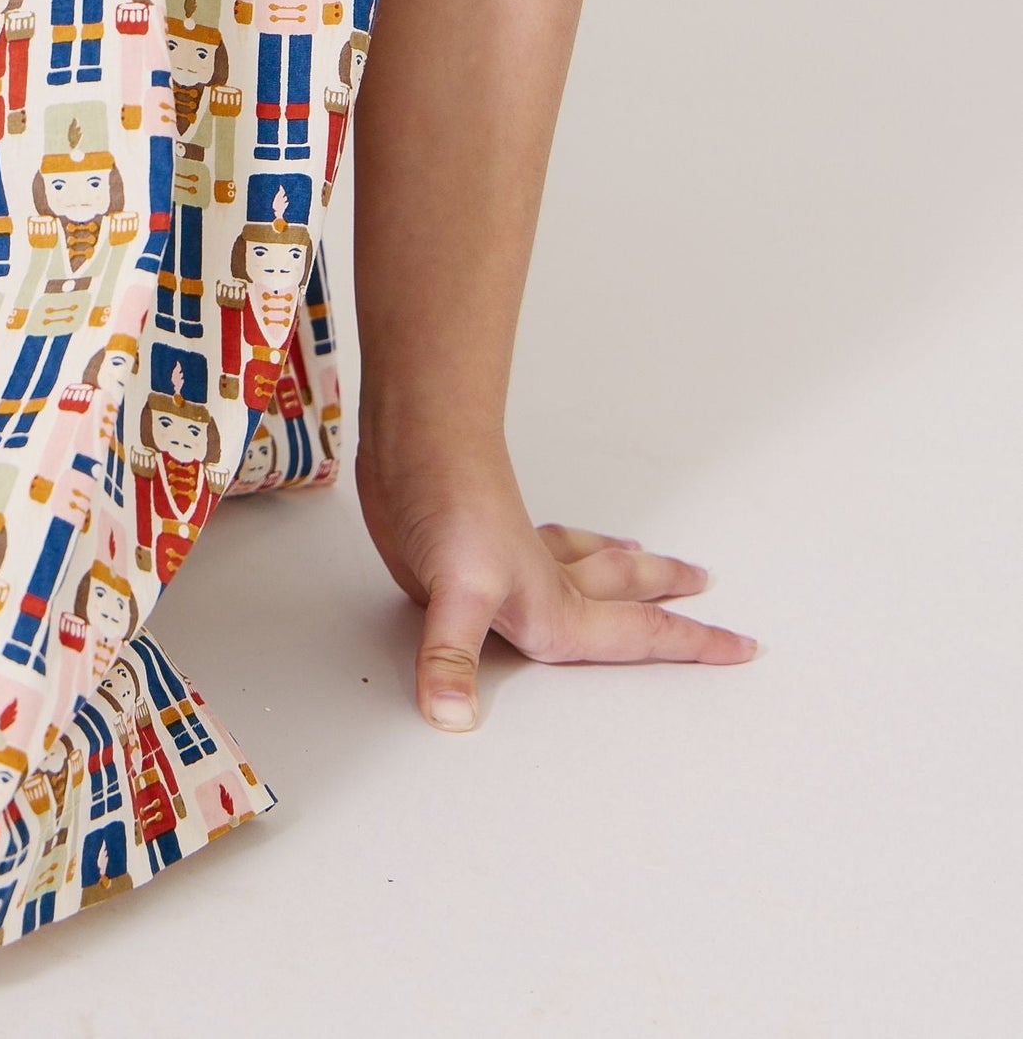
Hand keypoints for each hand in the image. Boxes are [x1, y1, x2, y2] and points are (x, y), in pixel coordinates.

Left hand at [356, 437, 756, 730]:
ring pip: (583, 563)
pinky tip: (537, 549)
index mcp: (555, 608)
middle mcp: (543, 584)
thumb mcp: (456, 588)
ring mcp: (510, 562)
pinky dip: (553, 550)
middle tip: (707, 587)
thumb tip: (452, 717)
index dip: (693, 644)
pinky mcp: (475, 551)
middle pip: (624, 589)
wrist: (410, 438)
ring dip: (618, 563)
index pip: (640, 634)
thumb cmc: (445, 500)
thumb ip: (453, 655)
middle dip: (669, 594)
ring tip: (641, 554)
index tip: (743, 646)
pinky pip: (533, 552)